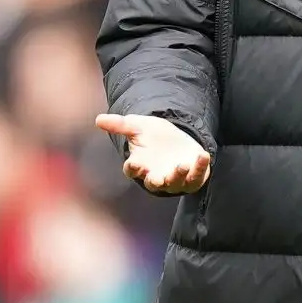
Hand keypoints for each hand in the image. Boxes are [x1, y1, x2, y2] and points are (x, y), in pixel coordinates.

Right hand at [95, 113, 210, 193]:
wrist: (177, 139)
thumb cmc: (153, 136)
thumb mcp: (138, 127)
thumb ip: (120, 125)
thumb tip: (98, 119)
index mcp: (139, 165)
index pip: (133, 171)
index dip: (133, 168)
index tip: (135, 163)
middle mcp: (155, 176)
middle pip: (153, 183)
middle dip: (155, 181)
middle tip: (157, 179)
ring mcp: (175, 179)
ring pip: (175, 183)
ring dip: (178, 176)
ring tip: (182, 165)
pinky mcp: (192, 178)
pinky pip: (197, 177)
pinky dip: (200, 168)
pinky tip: (203, 155)